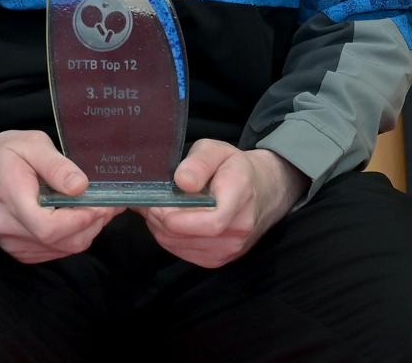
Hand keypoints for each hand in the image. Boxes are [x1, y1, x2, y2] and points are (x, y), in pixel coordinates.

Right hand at [0, 130, 122, 263]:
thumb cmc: (1, 156)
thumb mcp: (30, 144)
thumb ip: (57, 165)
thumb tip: (81, 187)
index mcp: (10, 199)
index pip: (50, 227)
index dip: (82, 220)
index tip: (103, 204)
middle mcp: (8, 229)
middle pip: (61, 242)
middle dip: (92, 224)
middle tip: (109, 203)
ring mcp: (12, 244)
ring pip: (62, 249)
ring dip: (85, 231)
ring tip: (96, 207)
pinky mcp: (18, 251)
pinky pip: (54, 252)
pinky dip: (71, 238)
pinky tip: (76, 218)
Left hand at [139, 140, 308, 268]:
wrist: (264, 191)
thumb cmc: (235, 168)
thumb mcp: (216, 151)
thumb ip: (199, 163)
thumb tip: (183, 181)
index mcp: (240, 198)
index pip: (211, 222)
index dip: (177, 217)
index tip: (156, 203)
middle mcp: (238, 230)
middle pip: (187, 236)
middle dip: (159, 218)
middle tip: (147, 199)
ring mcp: (230, 249)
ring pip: (178, 246)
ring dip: (159, 227)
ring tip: (156, 206)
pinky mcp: (219, 259)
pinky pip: (182, 253)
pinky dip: (168, 237)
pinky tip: (169, 219)